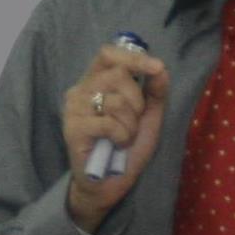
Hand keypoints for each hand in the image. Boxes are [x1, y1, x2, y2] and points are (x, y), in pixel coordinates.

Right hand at [62, 44, 169, 232]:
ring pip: (115, 101)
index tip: (157, 68)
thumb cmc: (128, 143)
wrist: (110, 181)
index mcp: (97, 80)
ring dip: (131, 123)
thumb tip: (161, 69)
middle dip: (137, 100)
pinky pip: (108, 123)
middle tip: (134, 120)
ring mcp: (73, 109)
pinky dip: (122, 136)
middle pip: (117, 74)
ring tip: (124, 136)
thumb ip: (156, 91)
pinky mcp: (72, 129)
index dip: (133, 58)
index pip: (108, 54)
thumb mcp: (149, 114)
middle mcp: (81, 89)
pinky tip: (116, 145)